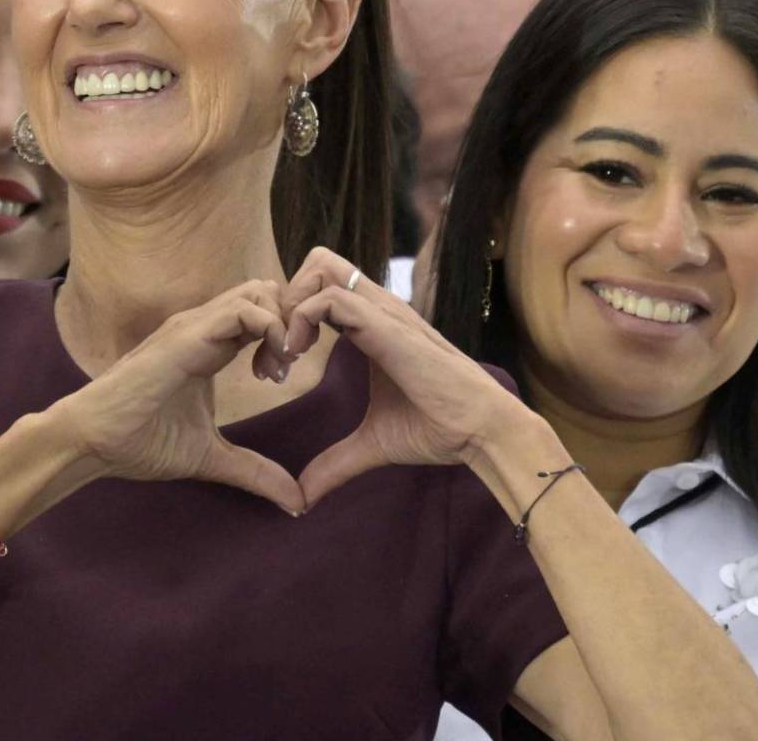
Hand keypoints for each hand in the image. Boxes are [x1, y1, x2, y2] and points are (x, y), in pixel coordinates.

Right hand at [49, 280, 304, 513]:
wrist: (93, 441)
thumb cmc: (139, 442)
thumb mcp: (211, 457)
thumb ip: (254, 472)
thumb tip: (297, 501)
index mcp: (208, 346)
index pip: (260, 315)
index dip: (282, 337)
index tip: (280, 377)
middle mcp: (202, 327)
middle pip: (265, 292)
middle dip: (291, 323)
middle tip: (286, 368)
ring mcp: (193, 327)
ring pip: (258, 292)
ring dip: (283, 325)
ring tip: (278, 368)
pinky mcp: (187, 337)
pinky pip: (243, 311)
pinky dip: (271, 330)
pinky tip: (270, 368)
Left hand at [280, 247, 536, 507]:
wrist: (481, 432)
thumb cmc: (437, 429)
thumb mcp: (371, 443)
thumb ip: (334, 462)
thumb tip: (303, 495)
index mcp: (370, 326)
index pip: (318, 288)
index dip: (287, 319)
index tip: (276, 367)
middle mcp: (376, 309)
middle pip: (317, 263)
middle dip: (284, 298)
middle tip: (276, 350)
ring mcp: (382, 312)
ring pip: (320, 267)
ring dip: (289, 306)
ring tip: (285, 354)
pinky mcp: (387, 326)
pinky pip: (330, 298)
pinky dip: (301, 319)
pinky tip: (296, 357)